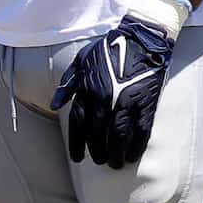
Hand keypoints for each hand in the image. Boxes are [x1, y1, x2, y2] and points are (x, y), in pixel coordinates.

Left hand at [53, 0, 186, 168]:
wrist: (142, 39)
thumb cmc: (110, 48)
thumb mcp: (81, 61)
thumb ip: (68, 84)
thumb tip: (56, 105)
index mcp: (88, 90)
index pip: (79, 124)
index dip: (77, 144)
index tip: (78, 158)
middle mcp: (106, 99)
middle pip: (98, 134)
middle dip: (98, 152)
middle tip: (100, 161)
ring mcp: (127, 102)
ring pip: (120, 136)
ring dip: (117, 153)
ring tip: (117, 164)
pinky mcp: (146, 103)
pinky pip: (141, 131)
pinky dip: (137, 145)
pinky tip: (134, 156)